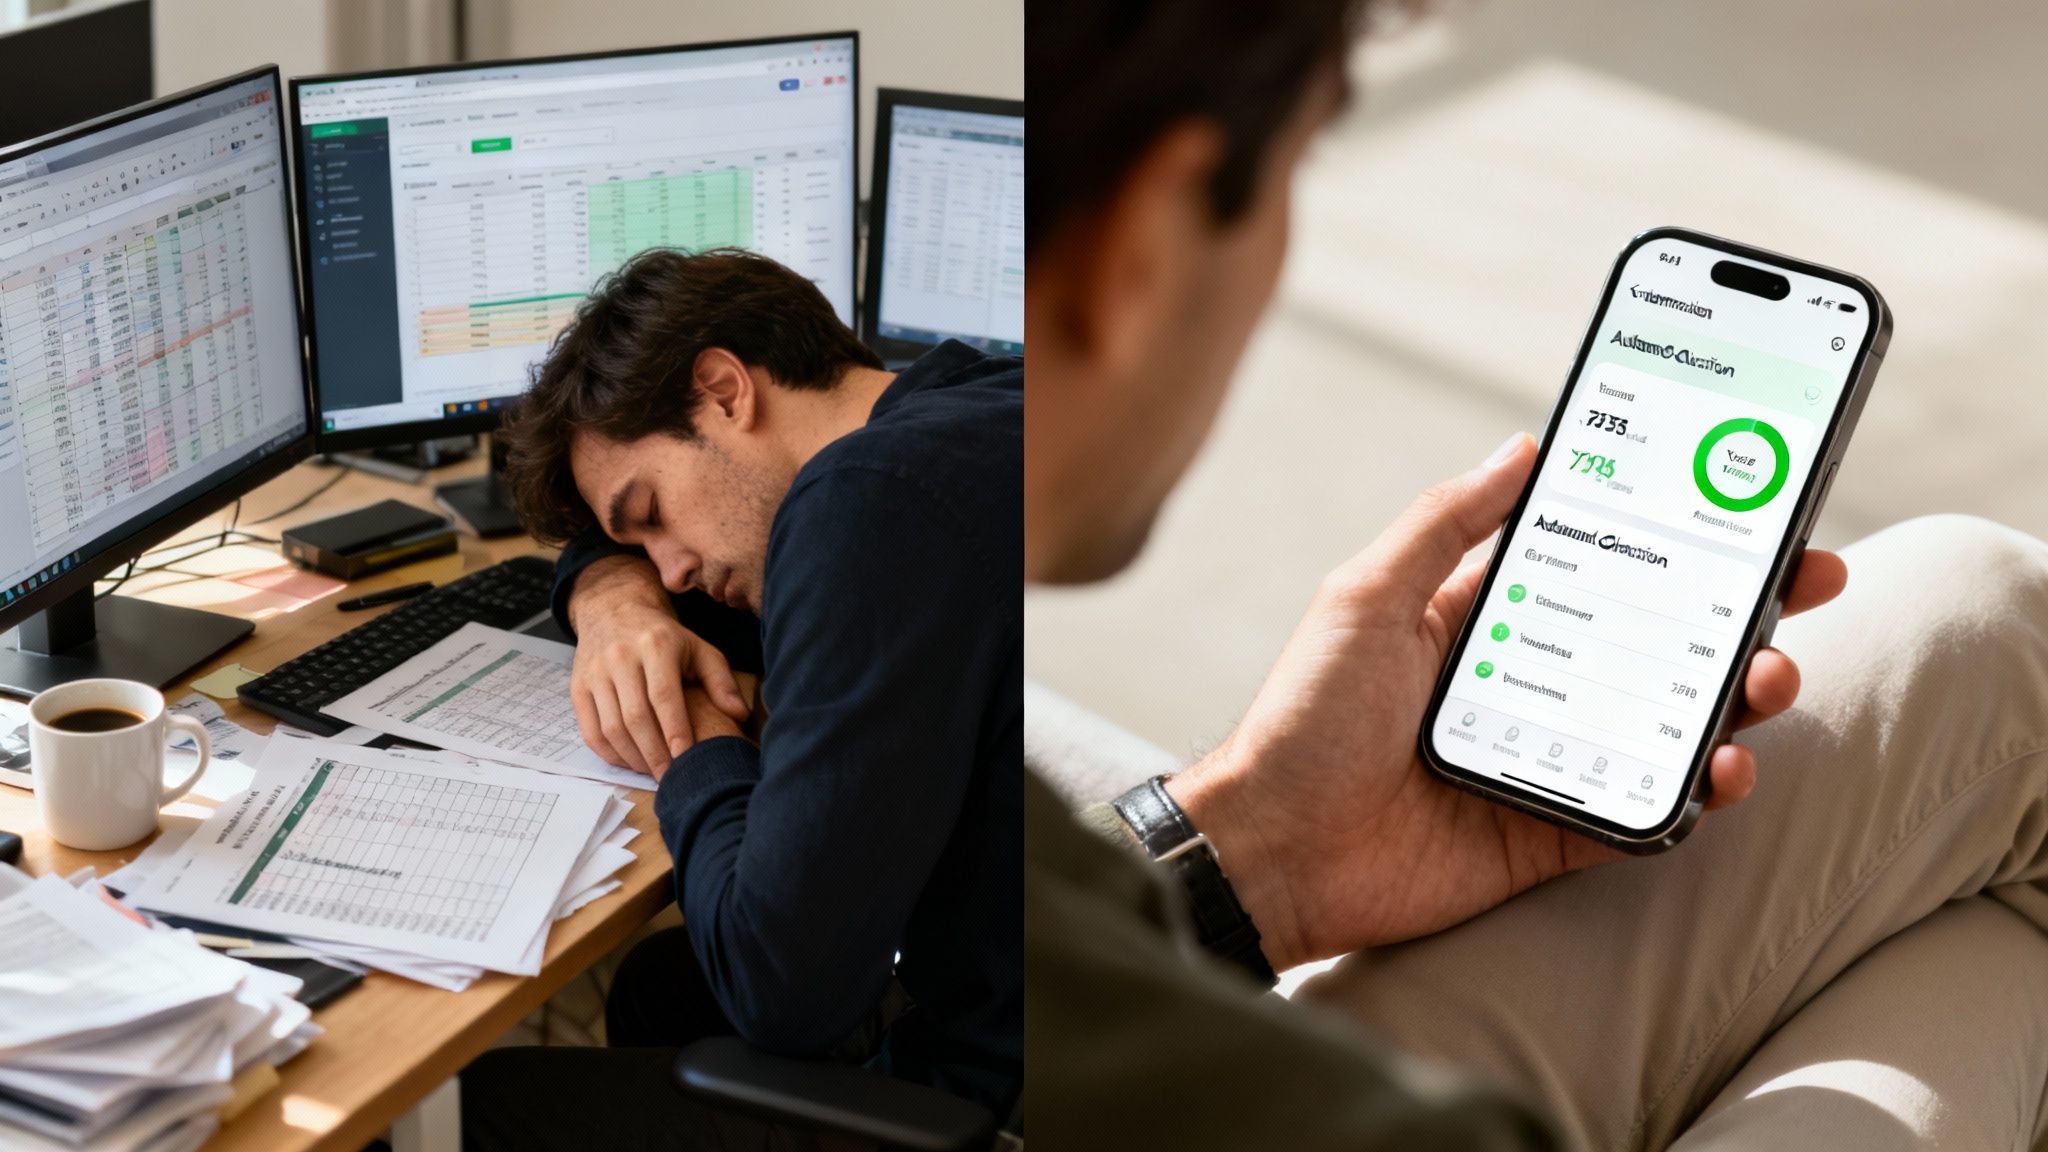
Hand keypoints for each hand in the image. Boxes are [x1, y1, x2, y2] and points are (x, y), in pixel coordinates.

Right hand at [567, 554, 748, 776]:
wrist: (615, 611)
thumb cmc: (664, 638)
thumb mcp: (698, 649)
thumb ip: (720, 681)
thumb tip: (739, 714)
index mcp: (655, 645)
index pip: (664, 695)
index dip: (675, 730)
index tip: (686, 758)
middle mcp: (621, 657)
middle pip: (636, 717)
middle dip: (655, 754)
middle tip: (671, 776)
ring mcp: (595, 672)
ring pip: (611, 727)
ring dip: (633, 758)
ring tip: (653, 772)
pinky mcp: (578, 687)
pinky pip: (590, 730)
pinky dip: (609, 753)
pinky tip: (629, 762)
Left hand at [1167, 432, 1848, 970]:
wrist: (1273, 849)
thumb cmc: (1305, 716)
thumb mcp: (1367, 596)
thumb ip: (1447, 523)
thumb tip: (1521, 444)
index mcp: (1487, 618)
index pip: (1604, 565)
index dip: (1677, 540)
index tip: (1750, 508)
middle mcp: (1529, 681)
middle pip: (1660, 638)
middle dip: (1742, 610)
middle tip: (1809, 585)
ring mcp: (1549, 755)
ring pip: (1671, 721)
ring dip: (1737, 696)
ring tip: (1769, 676)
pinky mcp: (1555, 830)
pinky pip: (1648, 809)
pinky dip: (1698, 789)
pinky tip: (1726, 765)